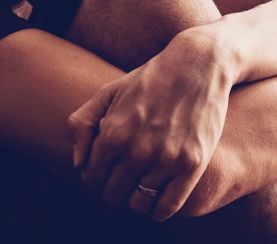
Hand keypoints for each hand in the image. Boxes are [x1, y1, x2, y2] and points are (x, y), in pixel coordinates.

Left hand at [67, 28, 234, 220]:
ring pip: (139, 203)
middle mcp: (138, 148)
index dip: (95, 179)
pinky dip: (157, 211)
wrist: (198, 65)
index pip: (91, 178)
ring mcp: (167, 158)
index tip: (105, 173)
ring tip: (139, 188)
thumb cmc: (150, 78)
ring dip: (135, 200)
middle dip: (113, 190)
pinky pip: (168, 206)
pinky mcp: (193, 164)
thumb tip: (78, 164)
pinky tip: (156, 201)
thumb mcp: (109, 91)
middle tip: (123, 180)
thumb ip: (82, 124)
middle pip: (113, 194)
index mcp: (113, 132)